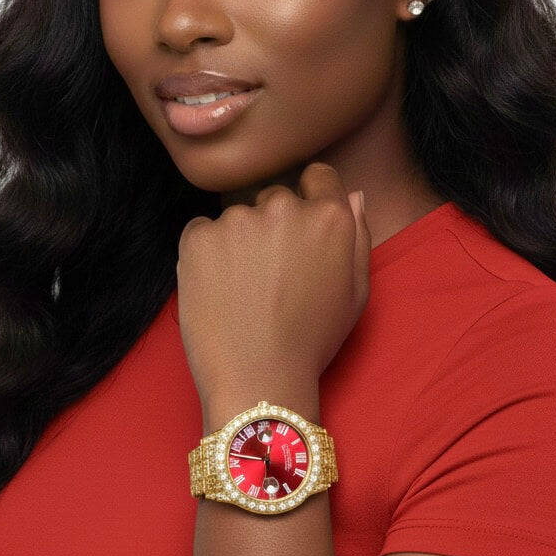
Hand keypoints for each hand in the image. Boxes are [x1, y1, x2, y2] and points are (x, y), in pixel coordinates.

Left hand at [175, 162, 371, 405]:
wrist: (257, 379)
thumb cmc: (311, 341)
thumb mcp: (355, 292)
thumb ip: (358, 235)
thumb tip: (353, 195)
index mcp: (328, 217)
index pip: (318, 176)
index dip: (311, 199)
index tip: (299, 231)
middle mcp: (283, 207)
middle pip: (276, 197)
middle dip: (274, 225)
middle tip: (271, 274)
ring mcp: (236, 220)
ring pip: (237, 216)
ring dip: (239, 240)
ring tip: (244, 289)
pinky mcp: (198, 237)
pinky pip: (202, 231)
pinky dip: (207, 253)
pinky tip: (219, 289)